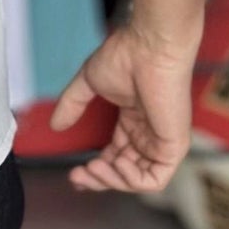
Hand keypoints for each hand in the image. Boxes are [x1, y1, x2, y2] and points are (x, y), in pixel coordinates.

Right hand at [47, 24, 195, 193]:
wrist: (149, 49)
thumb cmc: (124, 57)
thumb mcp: (89, 83)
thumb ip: (72, 105)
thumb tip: (55, 125)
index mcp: (132, 121)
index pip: (114, 156)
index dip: (96, 170)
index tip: (74, 174)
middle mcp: (147, 135)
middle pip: (123, 172)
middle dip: (99, 179)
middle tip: (77, 177)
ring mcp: (160, 142)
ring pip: (137, 179)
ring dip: (113, 180)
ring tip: (93, 167)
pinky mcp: (173, 147)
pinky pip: (155, 179)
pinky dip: (133, 180)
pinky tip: (117, 163)